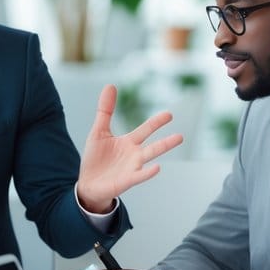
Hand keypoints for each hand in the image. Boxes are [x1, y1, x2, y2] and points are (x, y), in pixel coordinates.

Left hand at [75, 85, 183, 213]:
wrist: (88, 184)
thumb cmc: (95, 159)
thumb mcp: (98, 131)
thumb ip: (105, 111)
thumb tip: (110, 86)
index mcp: (128, 142)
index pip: (145, 130)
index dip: (156, 122)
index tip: (169, 114)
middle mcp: (134, 154)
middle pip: (153, 144)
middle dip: (166, 140)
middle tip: (181, 135)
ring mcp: (131, 168)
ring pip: (150, 157)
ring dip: (163, 149)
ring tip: (178, 140)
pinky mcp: (126, 180)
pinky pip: (138, 176)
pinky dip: (147, 172)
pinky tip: (157, 167)